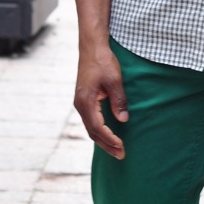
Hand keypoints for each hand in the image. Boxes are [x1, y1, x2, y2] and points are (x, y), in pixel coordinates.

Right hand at [74, 44, 128, 158]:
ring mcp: (80, 103)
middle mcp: (80, 105)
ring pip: (91, 128)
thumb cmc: (103, 62)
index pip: (98, 128)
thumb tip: (123, 120)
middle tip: (121, 155)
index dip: (110, 139)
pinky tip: (109, 135)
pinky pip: (91, 121)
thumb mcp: (114, 80)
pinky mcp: (84, 100)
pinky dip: (100, 131)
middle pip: (93, 132)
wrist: (92, 48)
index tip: (122, 147)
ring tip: (117, 149)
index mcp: (85, 102)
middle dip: (107, 145)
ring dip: (103, 140)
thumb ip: (119, 101)